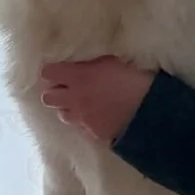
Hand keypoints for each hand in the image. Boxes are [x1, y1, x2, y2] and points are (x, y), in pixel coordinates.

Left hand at [39, 54, 154, 142]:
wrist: (147, 108)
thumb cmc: (131, 78)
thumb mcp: (109, 62)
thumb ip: (89, 66)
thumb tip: (80, 67)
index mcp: (77, 76)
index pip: (47, 73)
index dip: (51, 72)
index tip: (57, 72)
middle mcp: (74, 98)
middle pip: (47, 98)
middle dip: (54, 93)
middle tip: (67, 90)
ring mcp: (81, 118)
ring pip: (62, 114)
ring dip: (69, 109)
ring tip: (82, 105)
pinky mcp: (90, 132)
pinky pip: (80, 127)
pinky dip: (85, 122)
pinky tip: (97, 117)